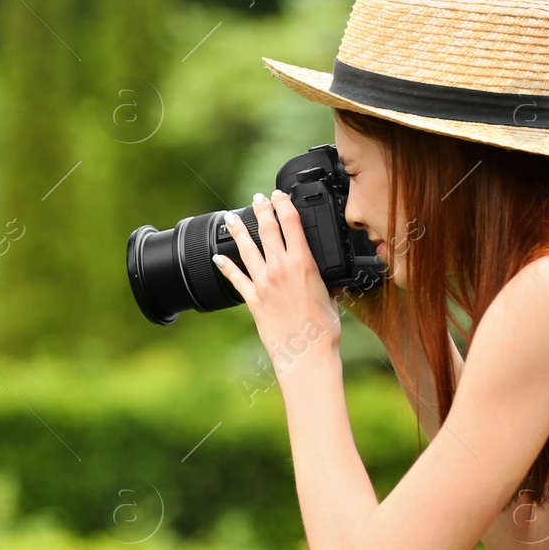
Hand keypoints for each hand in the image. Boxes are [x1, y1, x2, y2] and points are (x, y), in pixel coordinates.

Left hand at [213, 190, 342, 375]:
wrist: (307, 354)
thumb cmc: (324, 330)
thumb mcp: (331, 296)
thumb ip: (323, 280)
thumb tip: (324, 277)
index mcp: (304, 263)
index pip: (291, 222)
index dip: (283, 204)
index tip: (279, 194)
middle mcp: (280, 268)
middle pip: (267, 229)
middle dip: (262, 210)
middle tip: (258, 198)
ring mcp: (264, 283)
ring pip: (246, 249)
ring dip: (238, 231)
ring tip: (231, 218)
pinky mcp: (252, 300)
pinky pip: (235, 278)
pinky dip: (225, 267)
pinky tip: (217, 258)